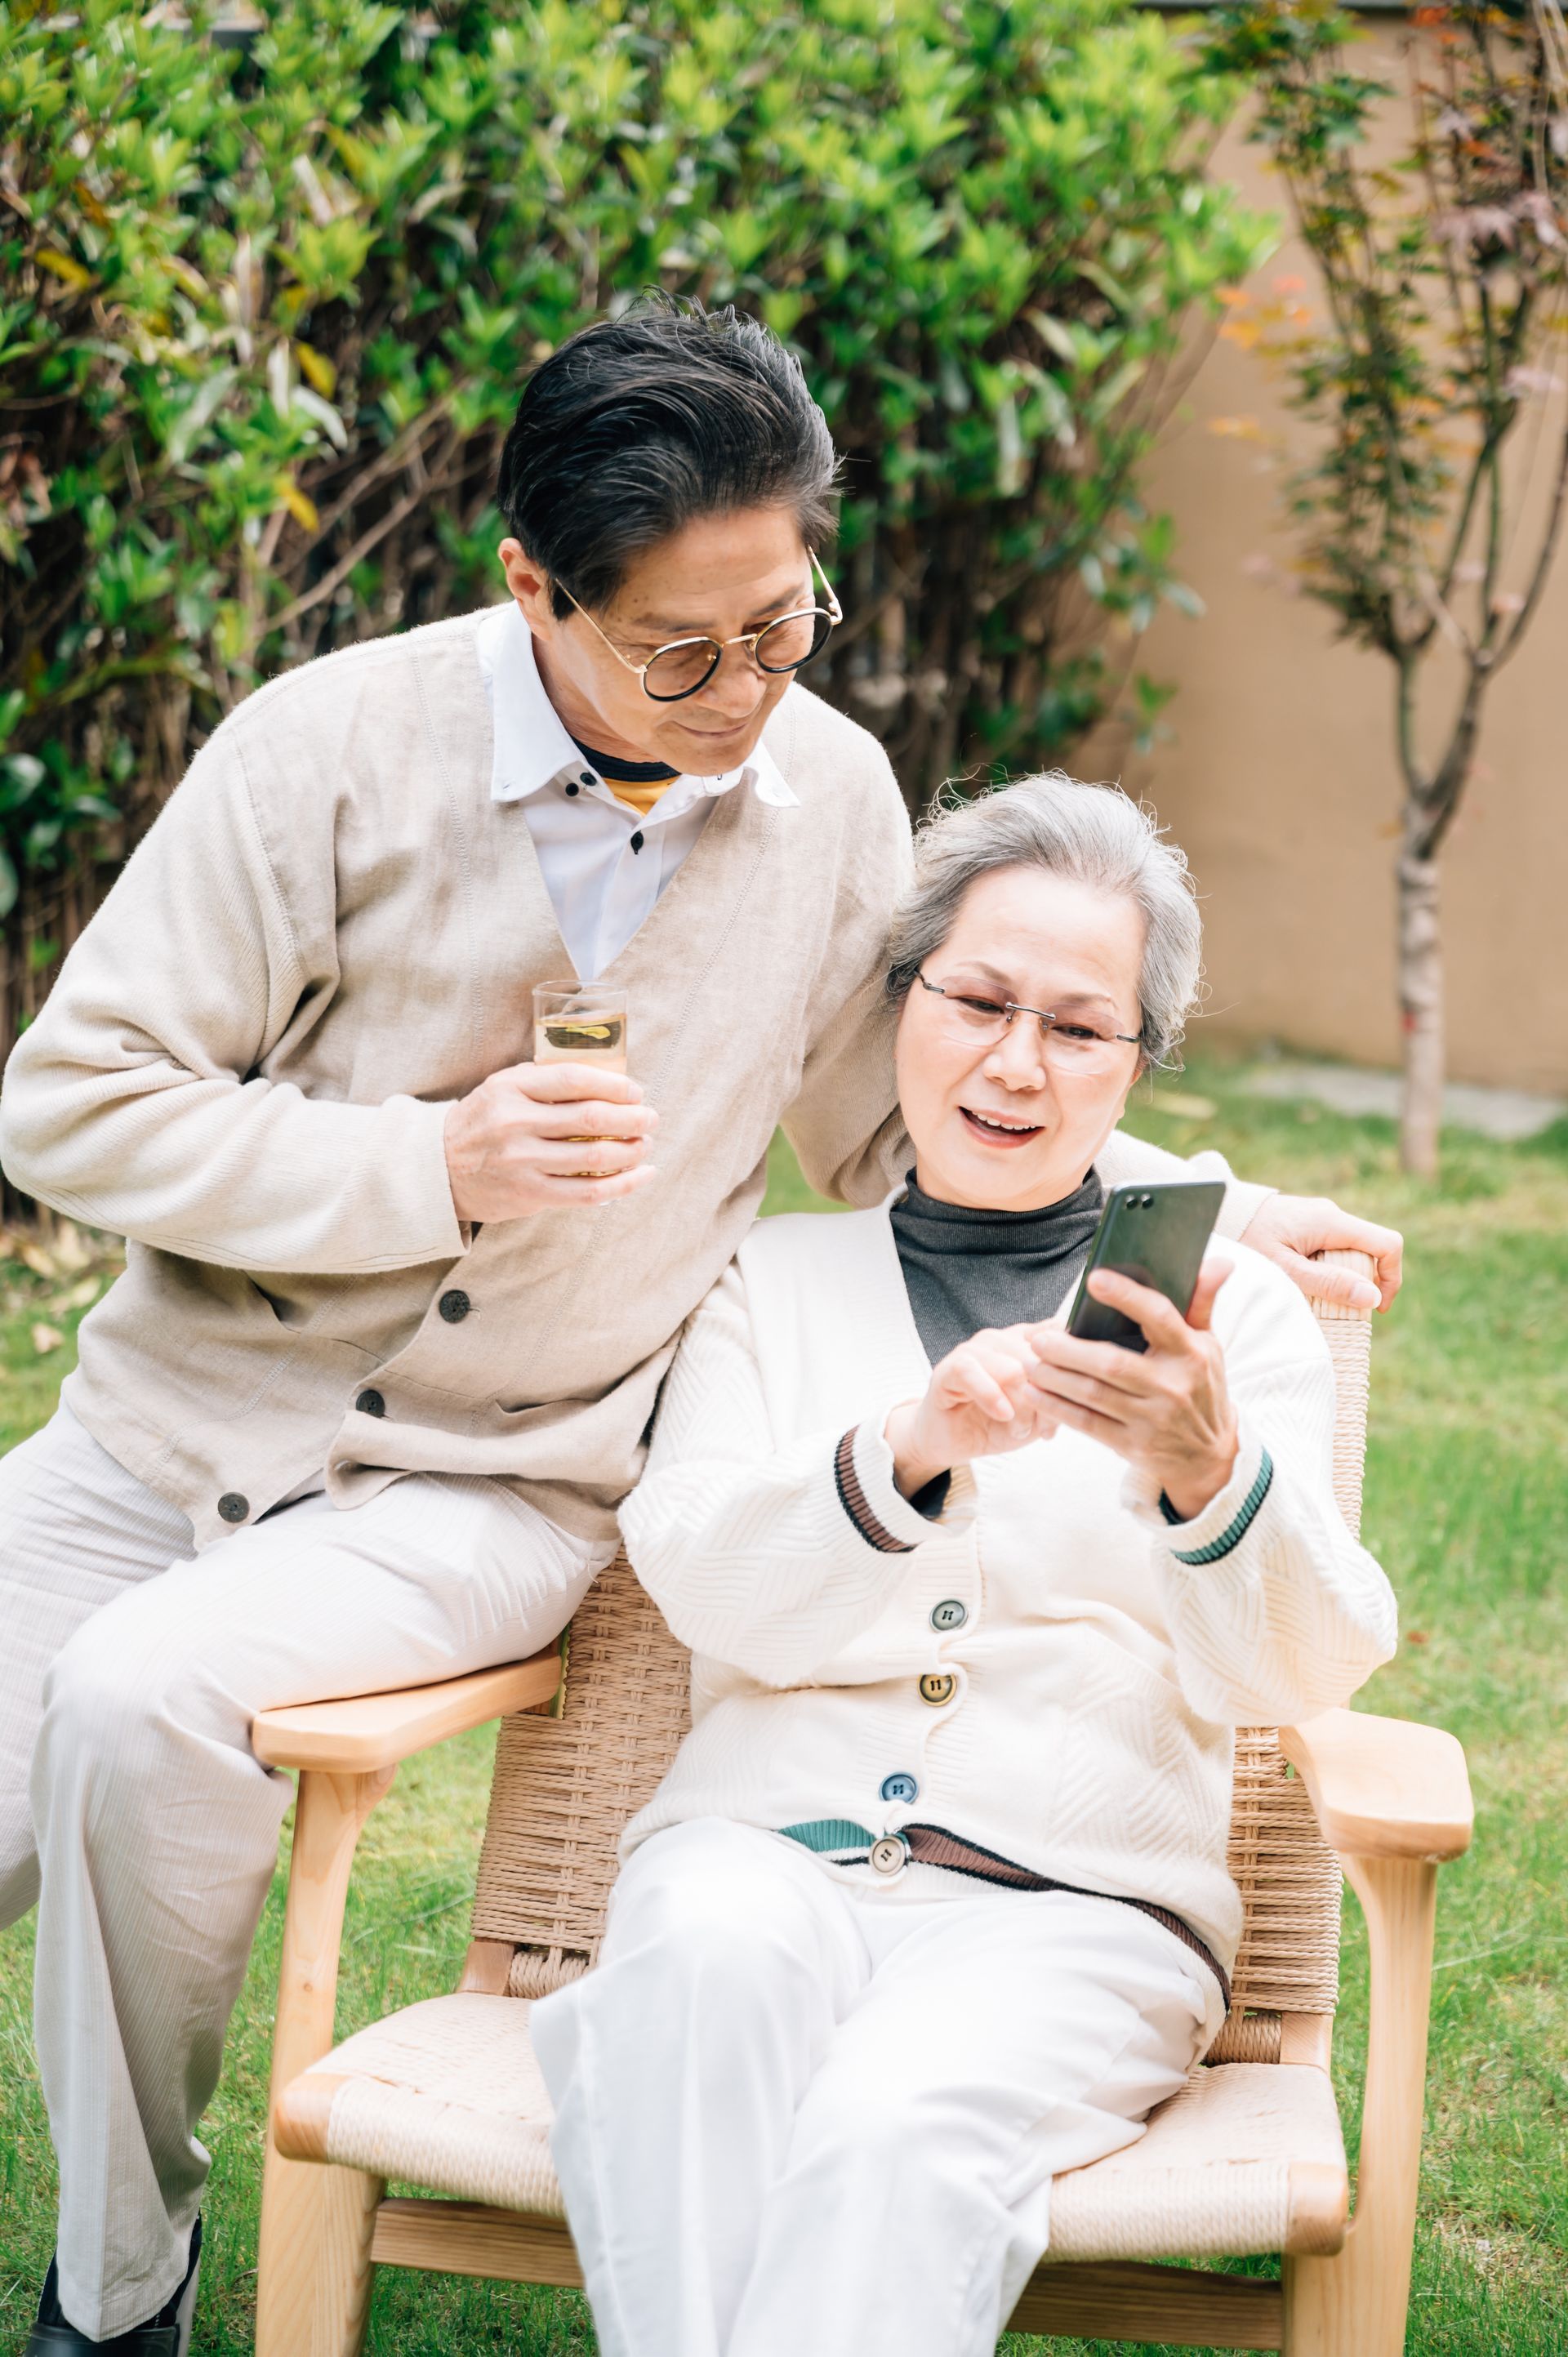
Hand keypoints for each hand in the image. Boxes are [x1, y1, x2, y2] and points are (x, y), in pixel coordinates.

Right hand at [443, 1061, 657, 1221]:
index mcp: (511, 1087)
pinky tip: (642, 1175)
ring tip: (646, 1144)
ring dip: (632, 1151)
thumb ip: (546, 1080)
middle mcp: (516, 1123)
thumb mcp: (504, 1087)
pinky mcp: (529, 1194)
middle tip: (651, 1118)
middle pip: (591, 1118)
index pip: (575, 1079)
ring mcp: (522, 1161)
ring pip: (595, 1158)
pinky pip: (588, 1193)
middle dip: (633, 1118)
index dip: (615, 1084)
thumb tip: (609, 1078)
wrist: (439, 1169)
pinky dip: (623, 1185)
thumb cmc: (484, 1121)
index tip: (637, 1091)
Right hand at [885, 1324, 1060, 1499]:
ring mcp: (974, 1349)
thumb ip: (1059, 1395)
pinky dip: (991, 1397)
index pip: (1057, 1334)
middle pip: (1039, 1356)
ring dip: (1021, 1405)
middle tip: (1044, 1427)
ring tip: (1020, 1429)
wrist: (954, 1441)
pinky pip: (972, 1372)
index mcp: (1025, 1342)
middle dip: (1046, 1397)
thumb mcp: (1039, 1414)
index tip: (1075, 1401)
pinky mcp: (949, 1367)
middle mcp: (1001, 1338)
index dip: (1070, 1367)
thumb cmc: (997, 1424)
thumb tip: (1079, 1388)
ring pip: (1012, 1367)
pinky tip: (1001, 1415)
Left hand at [1026, 1258, 1237, 1519]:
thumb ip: (1202, 1301)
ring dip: (1054, 1378)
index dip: (1127, 1297)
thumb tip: (1220, 1261)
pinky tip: (1034, 1393)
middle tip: (1036, 1338)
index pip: (1160, 1317)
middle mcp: (1173, 1386)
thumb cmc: (1200, 1387)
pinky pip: (1087, 1424)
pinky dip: (1057, 1408)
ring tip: (1028, 1363)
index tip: (1094, 1279)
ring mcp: (1153, 1419)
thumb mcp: (1208, 1345)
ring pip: (1093, 1394)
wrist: (1207, 1455)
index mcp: (1191, 1352)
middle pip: (1111, 1363)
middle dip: (1067, 1350)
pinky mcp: (1135, 1445)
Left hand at [1241, 1193, 1401, 1312]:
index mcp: (1332, 1222)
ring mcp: (1321, 1217)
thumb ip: (1328, 1282)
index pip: (1389, 1244)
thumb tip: (1372, 1297)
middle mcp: (1332, 1215)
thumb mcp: (1286, 1270)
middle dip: (1364, 1282)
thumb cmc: (1246, 1240)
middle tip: (1336, 1306)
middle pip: (1372, 1250)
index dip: (1392, 1278)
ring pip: (1352, 1251)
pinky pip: (1334, 1248)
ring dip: (1344, 1277)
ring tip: (1312, 1295)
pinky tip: (1302, 1281)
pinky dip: (1329, 1269)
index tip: (1376, 1307)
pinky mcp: (1309, 1223)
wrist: (1217, 1213)